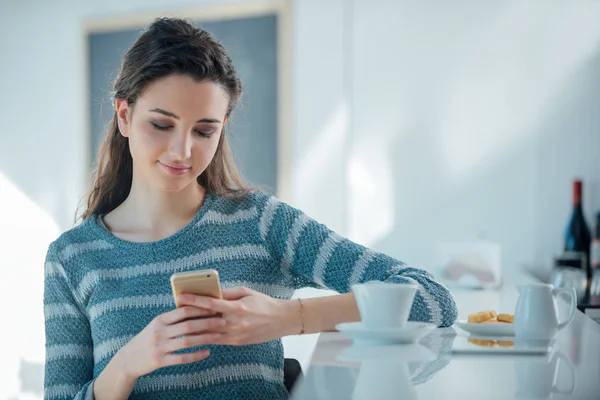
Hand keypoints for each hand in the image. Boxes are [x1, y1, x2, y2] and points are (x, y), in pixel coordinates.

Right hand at [117, 306, 225, 378]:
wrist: (128, 359)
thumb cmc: (148, 338)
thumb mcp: (157, 324)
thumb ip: (173, 317)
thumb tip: (196, 307)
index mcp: (160, 319)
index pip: (183, 311)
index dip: (200, 309)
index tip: (215, 308)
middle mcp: (159, 332)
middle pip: (188, 325)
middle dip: (207, 323)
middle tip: (222, 321)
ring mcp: (159, 347)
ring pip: (187, 341)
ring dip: (205, 338)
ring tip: (219, 336)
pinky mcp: (160, 361)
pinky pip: (182, 358)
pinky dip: (196, 355)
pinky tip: (207, 352)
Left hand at [177, 287, 299, 345]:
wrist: (281, 321)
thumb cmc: (263, 303)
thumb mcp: (246, 292)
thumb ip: (228, 293)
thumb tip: (210, 292)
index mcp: (237, 307)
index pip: (211, 303)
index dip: (194, 300)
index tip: (181, 297)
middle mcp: (234, 323)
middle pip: (206, 320)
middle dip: (189, 316)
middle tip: (175, 312)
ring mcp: (235, 335)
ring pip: (208, 334)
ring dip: (194, 330)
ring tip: (180, 325)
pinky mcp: (236, 342)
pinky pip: (216, 340)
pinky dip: (205, 336)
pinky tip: (195, 333)